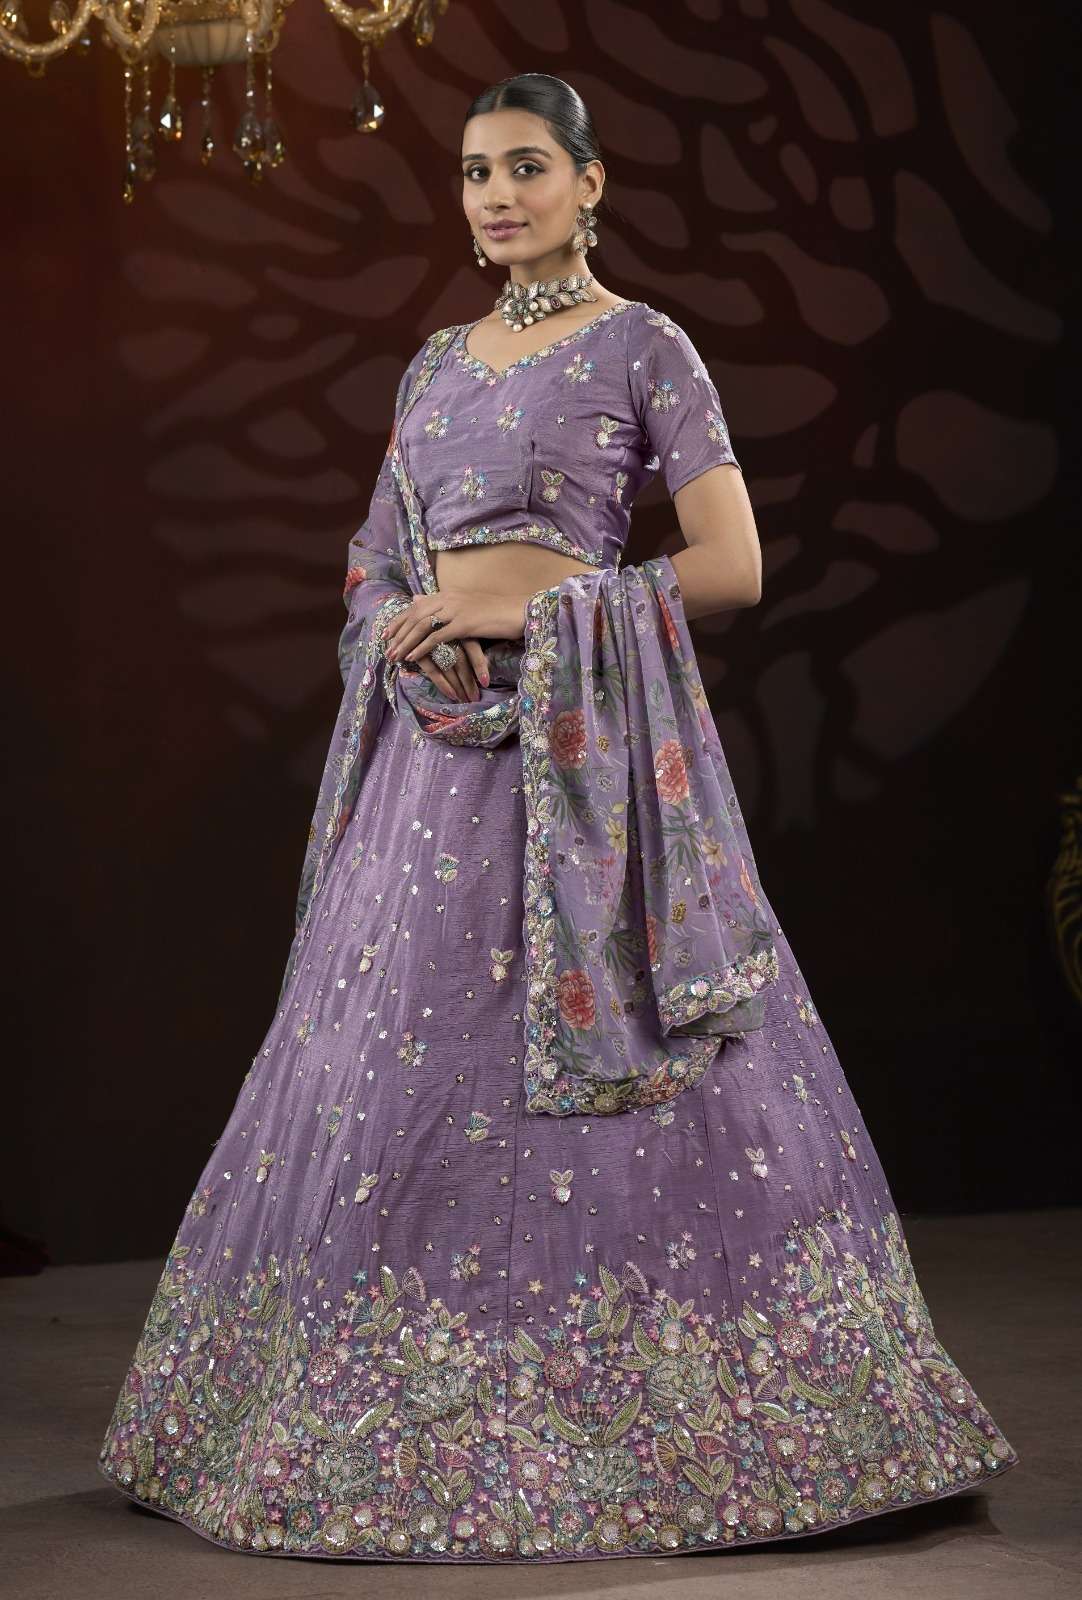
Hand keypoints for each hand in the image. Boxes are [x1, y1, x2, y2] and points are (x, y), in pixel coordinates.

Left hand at [384, 587, 530, 696]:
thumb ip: (445, 605)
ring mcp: (456, 610)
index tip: (386, 633)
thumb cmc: (496, 611)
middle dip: (398, 632)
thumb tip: (420, 600)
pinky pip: (437, 637)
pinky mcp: (464, 624)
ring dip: (406, 642)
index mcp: (448, 594)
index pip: (416, 606)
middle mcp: (448, 599)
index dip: (399, 619)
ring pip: (422, 626)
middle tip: (385, 648)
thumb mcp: (467, 605)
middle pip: (415, 615)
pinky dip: (422, 648)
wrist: (518, 611)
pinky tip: (413, 657)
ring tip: (395, 655)